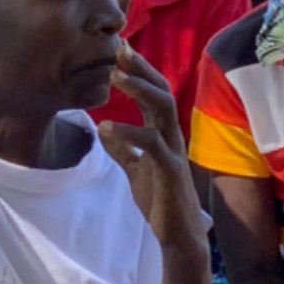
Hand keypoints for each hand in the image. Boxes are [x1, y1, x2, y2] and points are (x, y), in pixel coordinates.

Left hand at [99, 43, 207, 249]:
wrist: (178, 234)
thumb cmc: (160, 201)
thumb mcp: (136, 171)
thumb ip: (124, 150)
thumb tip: (104, 131)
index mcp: (163, 134)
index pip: (154, 94)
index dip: (139, 72)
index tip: (120, 51)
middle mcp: (171, 136)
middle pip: (161, 92)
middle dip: (142, 69)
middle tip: (121, 48)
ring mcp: (172, 151)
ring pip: (162, 110)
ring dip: (140, 90)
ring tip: (116, 75)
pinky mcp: (169, 170)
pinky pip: (151, 144)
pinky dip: (129, 133)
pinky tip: (107, 128)